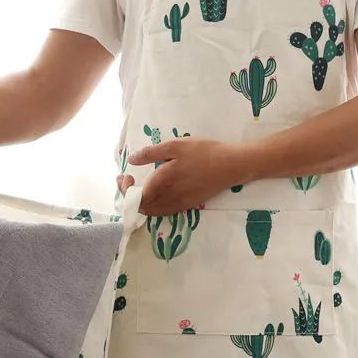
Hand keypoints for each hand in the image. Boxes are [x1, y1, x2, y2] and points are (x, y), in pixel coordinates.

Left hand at [117, 137, 242, 215]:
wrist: (232, 165)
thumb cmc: (204, 152)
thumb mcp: (175, 146)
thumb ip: (151, 153)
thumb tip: (132, 160)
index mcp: (163, 183)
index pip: (135, 196)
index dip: (125, 189)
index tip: (126, 175)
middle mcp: (169, 198)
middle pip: (142, 207)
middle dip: (130, 196)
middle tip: (128, 181)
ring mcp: (179, 204)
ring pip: (153, 212)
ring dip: (141, 202)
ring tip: (139, 187)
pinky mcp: (188, 205)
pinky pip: (164, 211)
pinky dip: (154, 206)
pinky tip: (156, 193)